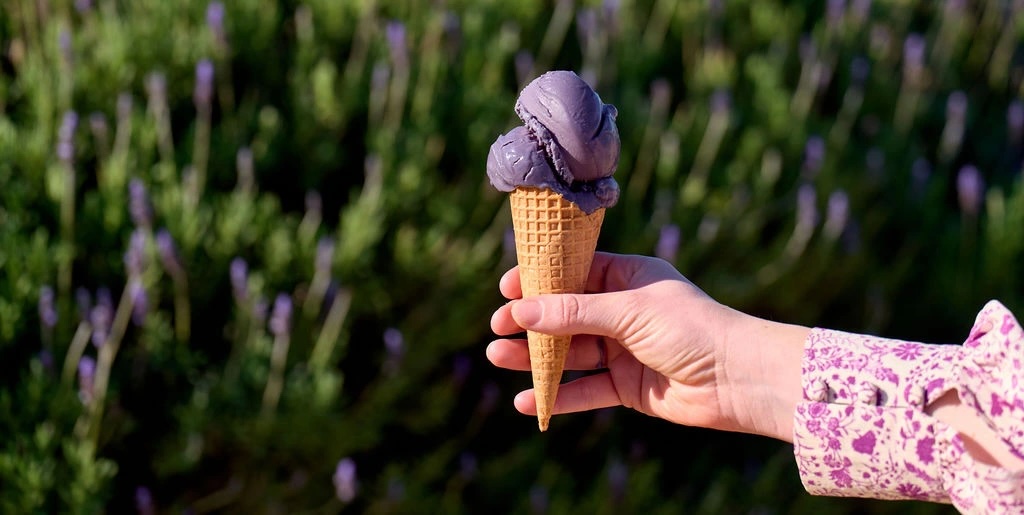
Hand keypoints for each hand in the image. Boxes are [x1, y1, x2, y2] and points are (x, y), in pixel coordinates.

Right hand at [487, 252, 805, 440]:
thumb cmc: (691, 329)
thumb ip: (574, 312)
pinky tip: (528, 400)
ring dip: (535, 357)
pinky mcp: (627, 386)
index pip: (575, 273)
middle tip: (496, 327)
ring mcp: (624, 349)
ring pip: (570, 352)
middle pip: (566, 314)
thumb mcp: (628, 311)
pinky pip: (584, 389)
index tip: (507, 288)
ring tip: (497, 357)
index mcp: (628, 278)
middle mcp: (623, 311)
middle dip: (530, 321)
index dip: (540, 280)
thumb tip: (522, 310)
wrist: (737, 379)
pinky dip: (557, 394)